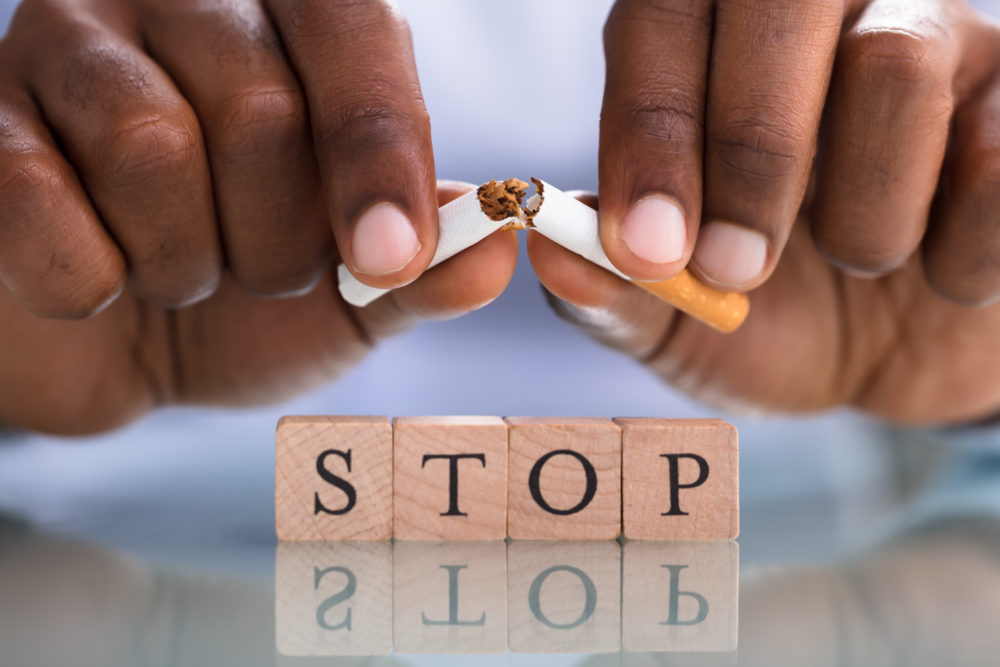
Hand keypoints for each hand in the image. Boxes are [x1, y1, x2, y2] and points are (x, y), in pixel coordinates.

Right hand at [0, 0, 518, 433]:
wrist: (120, 351)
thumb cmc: (248, 306)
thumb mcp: (353, 299)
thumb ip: (423, 273)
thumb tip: (496, 250)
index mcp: (294, 27)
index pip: (355, 34)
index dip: (377, 152)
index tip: (385, 260)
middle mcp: (182, 3)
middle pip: (259, 104)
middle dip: (275, 239)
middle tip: (259, 273)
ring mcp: (68, 44)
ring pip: (151, 144)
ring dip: (186, 263)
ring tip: (181, 275)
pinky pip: (44, 204)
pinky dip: (89, 282)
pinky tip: (97, 280)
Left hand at [530, 0, 999, 424]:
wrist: (899, 358)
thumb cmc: (772, 322)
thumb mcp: (680, 326)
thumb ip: (616, 293)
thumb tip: (550, 253)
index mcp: (710, 51)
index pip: (661, 22)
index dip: (651, 128)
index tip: (648, 247)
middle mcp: (819, 17)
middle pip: (780, 2)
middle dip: (753, 153)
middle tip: (735, 269)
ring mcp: (933, 38)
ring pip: (895, 66)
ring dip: (863, 212)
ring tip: (856, 266)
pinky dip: (961, 247)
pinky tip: (942, 278)